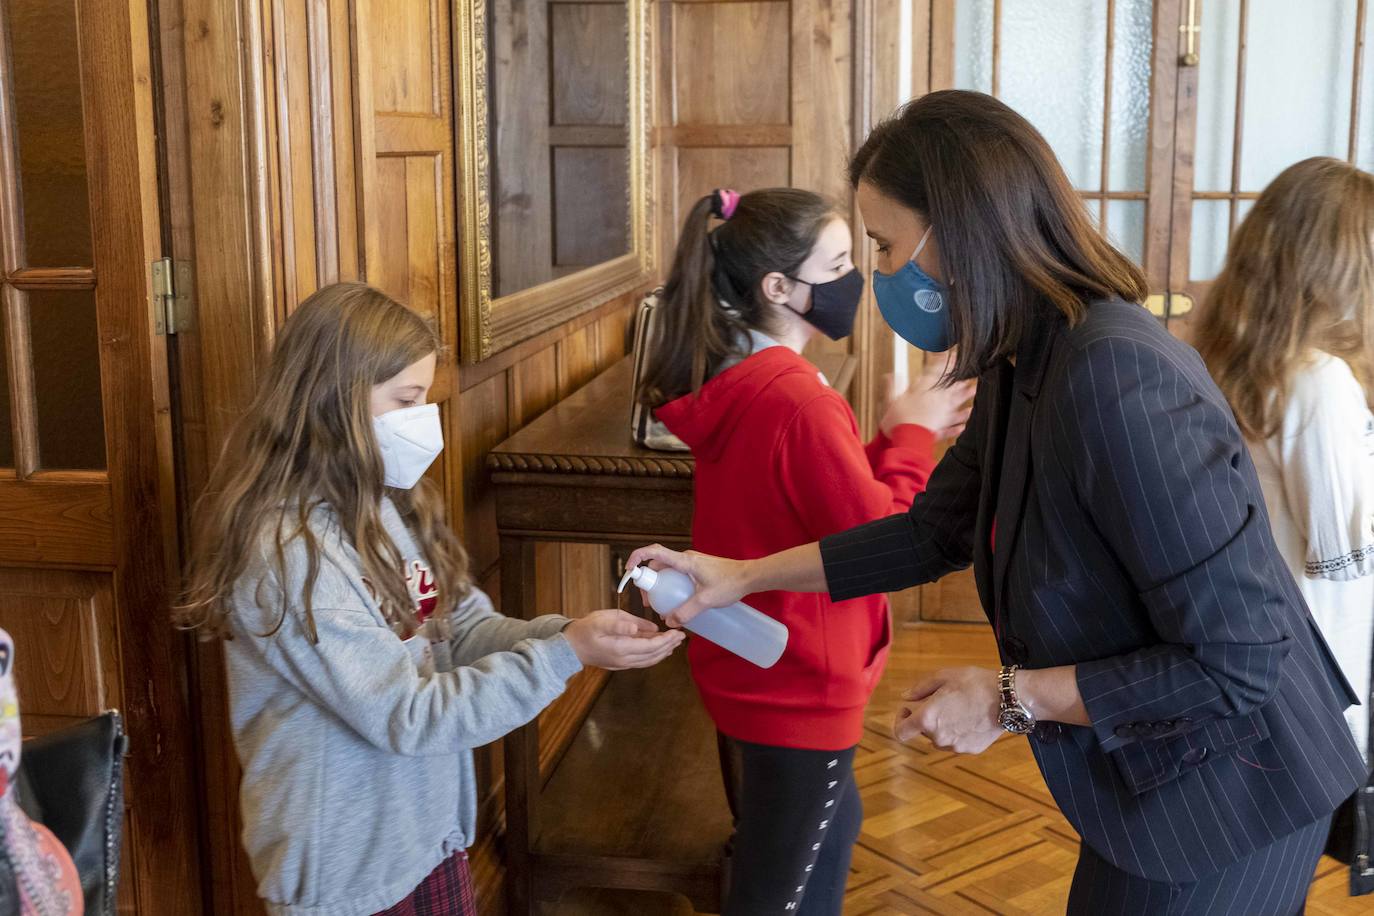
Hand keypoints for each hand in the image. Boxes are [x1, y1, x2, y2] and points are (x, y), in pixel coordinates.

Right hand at [563, 609, 684, 669]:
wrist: (570, 646)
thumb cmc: (586, 629)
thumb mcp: (602, 620)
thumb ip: (624, 624)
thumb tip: (643, 628)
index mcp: (621, 648)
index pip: (651, 647)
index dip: (666, 641)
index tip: (678, 633)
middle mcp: (625, 660)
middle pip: (654, 655)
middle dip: (669, 646)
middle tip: (681, 636)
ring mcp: (623, 664)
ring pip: (649, 660)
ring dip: (663, 652)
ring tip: (674, 642)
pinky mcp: (621, 663)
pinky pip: (642, 661)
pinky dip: (654, 655)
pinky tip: (659, 648)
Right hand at [623, 544, 753, 628]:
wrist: (750, 577)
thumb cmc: (730, 583)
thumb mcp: (706, 600)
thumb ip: (686, 612)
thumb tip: (669, 622)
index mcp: (684, 561)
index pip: (653, 552)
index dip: (637, 558)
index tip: (629, 571)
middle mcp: (685, 558)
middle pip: (657, 565)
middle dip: (649, 582)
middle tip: (650, 603)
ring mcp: (691, 563)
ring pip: (668, 571)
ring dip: (661, 586)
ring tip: (663, 606)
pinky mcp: (698, 569)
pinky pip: (678, 575)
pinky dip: (672, 586)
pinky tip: (678, 602)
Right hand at [880, 355, 975, 439]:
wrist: (907, 441)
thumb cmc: (898, 422)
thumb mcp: (890, 400)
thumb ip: (892, 387)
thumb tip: (890, 376)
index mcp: (923, 392)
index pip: (936, 373)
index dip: (946, 363)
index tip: (954, 356)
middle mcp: (936, 401)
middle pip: (952, 387)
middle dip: (961, 379)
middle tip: (969, 373)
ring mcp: (941, 416)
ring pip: (957, 404)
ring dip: (966, 397)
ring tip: (974, 390)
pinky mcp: (941, 430)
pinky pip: (953, 428)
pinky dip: (959, 426)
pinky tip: (964, 424)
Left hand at [893, 666, 1002, 753]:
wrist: (1008, 698)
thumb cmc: (974, 683)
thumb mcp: (944, 676)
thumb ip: (920, 688)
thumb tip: (905, 698)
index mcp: (928, 719)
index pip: (901, 732)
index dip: (900, 720)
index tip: (909, 709)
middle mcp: (939, 737)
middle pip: (923, 731)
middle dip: (926, 717)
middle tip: (941, 700)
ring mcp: (956, 746)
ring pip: (940, 738)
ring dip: (942, 726)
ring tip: (958, 707)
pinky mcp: (971, 749)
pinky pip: (957, 742)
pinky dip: (958, 732)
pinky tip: (970, 717)